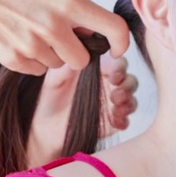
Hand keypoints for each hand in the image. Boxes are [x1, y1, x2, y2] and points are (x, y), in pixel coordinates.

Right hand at [0, 0, 129, 74]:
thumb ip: (74, 9)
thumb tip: (91, 33)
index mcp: (68, 2)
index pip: (113, 29)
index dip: (121, 42)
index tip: (117, 47)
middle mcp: (53, 26)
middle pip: (82, 60)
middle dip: (75, 52)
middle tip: (60, 37)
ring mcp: (31, 44)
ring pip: (56, 65)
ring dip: (50, 54)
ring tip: (30, 30)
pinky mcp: (12, 58)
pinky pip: (35, 70)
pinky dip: (31, 59)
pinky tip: (17, 37)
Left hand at [26, 53, 139, 167]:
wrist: (44, 123)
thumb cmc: (49, 96)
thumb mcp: (55, 77)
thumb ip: (69, 64)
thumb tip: (83, 52)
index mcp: (98, 69)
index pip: (118, 63)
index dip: (120, 68)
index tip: (113, 75)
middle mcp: (108, 85)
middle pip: (129, 80)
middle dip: (127, 85)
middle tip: (116, 93)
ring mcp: (112, 104)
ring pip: (131, 99)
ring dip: (128, 101)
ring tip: (116, 104)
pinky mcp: (111, 122)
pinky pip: (125, 120)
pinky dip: (123, 119)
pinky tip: (114, 120)